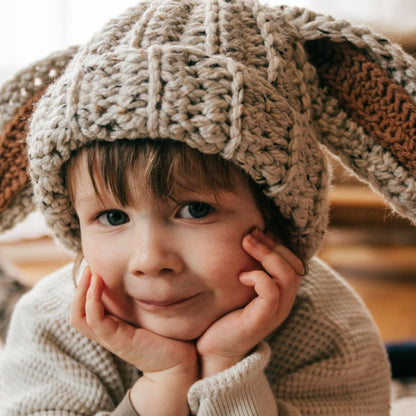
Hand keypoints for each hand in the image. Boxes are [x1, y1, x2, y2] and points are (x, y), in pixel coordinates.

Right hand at [70, 267, 197, 415]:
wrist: (178, 362)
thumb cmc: (166, 336)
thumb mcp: (148, 314)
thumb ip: (140, 301)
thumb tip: (143, 276)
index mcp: (111, 327)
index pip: (84, 310)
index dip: (84, 289)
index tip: (94, 268)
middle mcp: (106, 333)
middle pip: (77, 313)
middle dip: (79, 287)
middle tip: (89, 266)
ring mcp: (110, 338)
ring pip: (81, 317)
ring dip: (83, 291)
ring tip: (92, 272)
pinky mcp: (119, 341)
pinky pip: (96, 321)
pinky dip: (93, 301)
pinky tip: (99, 284)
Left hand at [196, 228, 303, 376]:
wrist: (213, 348)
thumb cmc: (224, 312)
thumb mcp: (239, 285)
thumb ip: (249, 266)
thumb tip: (245, 236)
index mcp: (282, 292)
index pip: (295, 261)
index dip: (279, 242)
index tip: (257, 230)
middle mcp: (284, 301)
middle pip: (295, 265)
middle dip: (273, 244)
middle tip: (250, 233)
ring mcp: (276, 312)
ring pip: (287, 276)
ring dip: (267, 254)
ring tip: (246, 243)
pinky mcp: (262, 320)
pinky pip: (271, 292)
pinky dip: (258, 277)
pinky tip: (241, 275)